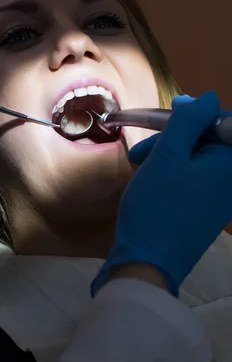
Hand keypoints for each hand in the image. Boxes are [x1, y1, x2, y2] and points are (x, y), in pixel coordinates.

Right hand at [92, 92, 231, 295]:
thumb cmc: (158, 205)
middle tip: (142, 150)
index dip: (194, 116)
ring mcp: (222, 199)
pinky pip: (195, 180)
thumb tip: (208, 98)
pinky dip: (173, 174)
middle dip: (175, 139)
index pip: (223, 123)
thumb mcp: (168, 156)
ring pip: (197, 161)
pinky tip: (150, 179)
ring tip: (138, 165)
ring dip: (168, 155)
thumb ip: (188, 121)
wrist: (148, 262)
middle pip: (209, 142)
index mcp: (231, 164)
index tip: (167, 116)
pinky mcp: (209, 211)